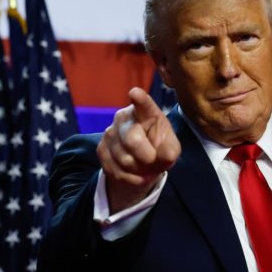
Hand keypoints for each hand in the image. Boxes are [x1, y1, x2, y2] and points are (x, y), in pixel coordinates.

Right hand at [97, 87, 180, 213]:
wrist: (142, 161)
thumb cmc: (159, 148)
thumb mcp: (170, 149)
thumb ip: (171, 151)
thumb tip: (167, 155)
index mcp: (146, 112)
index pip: (143, 104)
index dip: (140, 99)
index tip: (135, 93)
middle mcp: (124, 117)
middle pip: (133, 141)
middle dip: (147, 157)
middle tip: (153, 160)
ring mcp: (110, 132)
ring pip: (125, 160)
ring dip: (139, 170)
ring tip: (144, 165)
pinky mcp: (101, 149)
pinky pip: (117, 171)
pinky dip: (130, 178)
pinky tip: (135, 172)